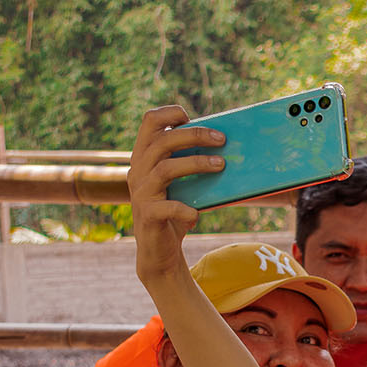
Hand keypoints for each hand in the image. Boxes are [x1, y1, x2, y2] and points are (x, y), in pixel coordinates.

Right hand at [128, 105, 221, 285]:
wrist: (160, 253)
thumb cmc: (174, 213)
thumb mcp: (183, 185)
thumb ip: (192, 164)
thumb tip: (228, 148)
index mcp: (144, 157)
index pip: (149, 121)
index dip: (169, 113)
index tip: (191, 117)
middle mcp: (138, 171)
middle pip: (162, 140)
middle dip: (194, 135)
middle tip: (222, 139)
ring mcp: (140, 193)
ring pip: (165, 168)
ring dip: (195, 164)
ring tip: (221, 165)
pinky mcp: (147, 216)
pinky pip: (166, 207)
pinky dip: (185, 209)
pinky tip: (197, 214)